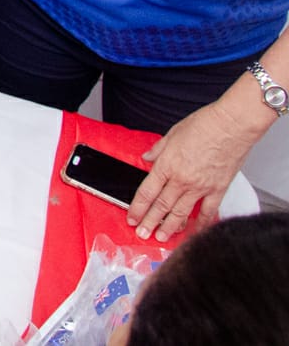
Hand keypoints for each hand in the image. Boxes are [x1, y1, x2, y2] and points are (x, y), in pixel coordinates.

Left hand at [128, 100, 255, 241]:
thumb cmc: (204, 125)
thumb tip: (146, 157)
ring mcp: (201, 187)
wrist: (232, 125)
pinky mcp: (218, 189)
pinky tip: (194, 231)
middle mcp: (182, 179)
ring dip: (170, 227)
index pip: (147, 192)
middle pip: (161, 206)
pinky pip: (207, 212)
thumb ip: (158, 150)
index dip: (137, 208)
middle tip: (142, 234)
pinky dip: (200, 223)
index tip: (131, 218)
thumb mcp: (172, 134)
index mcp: (167, 165)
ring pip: (181, 213)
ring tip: (161, 237)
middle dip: (149, 222)